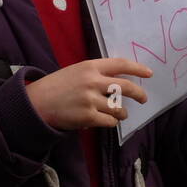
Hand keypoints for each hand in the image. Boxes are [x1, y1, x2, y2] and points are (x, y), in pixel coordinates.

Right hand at [26, 58, 150, 130]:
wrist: (37, 102)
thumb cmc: (57, 86)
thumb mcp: (76, 71)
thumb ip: (96, 74)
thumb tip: (120, 81)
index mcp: (90, 66)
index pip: (121, 64)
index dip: (138, 69)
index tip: (149, 73)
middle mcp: (93, 81)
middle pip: (126, 86)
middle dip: (139, 94)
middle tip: (143, 98)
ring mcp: (91, 100)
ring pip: (119, 107)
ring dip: (123, 112)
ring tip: (120, 113)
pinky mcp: (88, 117)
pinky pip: (110, 121)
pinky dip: (112, 122)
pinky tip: (107, 121)